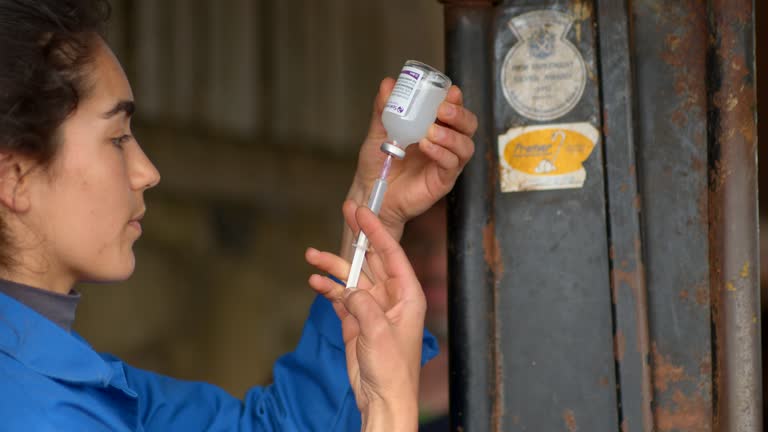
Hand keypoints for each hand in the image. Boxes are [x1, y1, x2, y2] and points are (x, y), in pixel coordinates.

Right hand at [306, 204, 425, 431]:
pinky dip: (328, 289)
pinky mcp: (356, 321)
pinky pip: (340, 297)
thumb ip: (362, 304)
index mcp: (407, 294)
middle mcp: (390, 296)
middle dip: (354, 240)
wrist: (381, 398)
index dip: (376, 230)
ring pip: (351, 278)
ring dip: (332, 267)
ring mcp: (372, 307)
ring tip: (310, 256)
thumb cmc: (392, 368)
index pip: (391, 253)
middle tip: (343, 214)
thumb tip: (348, 289)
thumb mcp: (379, 332)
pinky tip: (315, 282)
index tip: (363, 211)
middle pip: (370, 260)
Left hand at [342, 78, 477, 257]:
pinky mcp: (443, 181)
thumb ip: (384, 109)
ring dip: (451, 135)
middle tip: (442, 110)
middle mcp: (445, 144)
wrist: (370, 190)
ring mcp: (445, 163)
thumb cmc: (378, 162)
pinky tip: (427, 147)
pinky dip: (442, 153)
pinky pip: (451, 165)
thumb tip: (388, 84)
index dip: (456, 100)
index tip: (449, 91)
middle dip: (460, 115)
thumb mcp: (378, 131)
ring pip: (465, 146)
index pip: (455, 110)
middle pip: (468, 126)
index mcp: (434, 128)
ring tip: (430, 131)